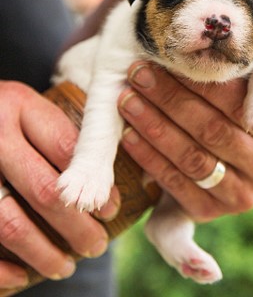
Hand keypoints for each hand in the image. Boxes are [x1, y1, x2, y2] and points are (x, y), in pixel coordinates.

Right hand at [0, 82, 119, 289]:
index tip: (111, 209)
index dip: (94, 183)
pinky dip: (1, 268)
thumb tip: (108, 180)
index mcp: (19, 106)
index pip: (66, 148)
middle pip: (44, 190)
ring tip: (67, 266)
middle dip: (77, 225)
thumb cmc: (2, 113)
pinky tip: (22, 277)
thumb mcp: (29, 107)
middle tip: (97, 245)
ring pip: (10, 224)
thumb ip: (61, 133)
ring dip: (43, 253)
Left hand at [118, 41, 252, 221]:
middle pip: (212, 131)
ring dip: (154, 127)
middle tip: (138, 74)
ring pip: (192, 158)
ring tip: (127, 99)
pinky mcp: (210, 213)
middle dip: (170, 99)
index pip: (239, 103)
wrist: (225, 160)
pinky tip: (128, 134)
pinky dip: (149, 158)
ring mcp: (241, 195)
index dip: (202, 80)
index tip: (169, 57)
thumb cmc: (240, 109)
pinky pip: (175, 184)